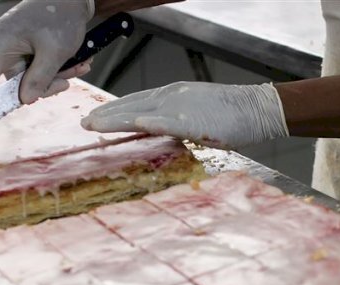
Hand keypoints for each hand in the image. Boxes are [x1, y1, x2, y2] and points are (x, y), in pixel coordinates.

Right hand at [0, 0, 94, 113]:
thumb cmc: (62, 16)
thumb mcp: (54, 52)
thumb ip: (39, 79)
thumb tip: (25, 100)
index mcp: (3, 42)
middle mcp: (4, 43)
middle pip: (17, 81)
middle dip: (45, 85)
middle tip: (68, 81)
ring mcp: (15, 43)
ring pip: (32, 75)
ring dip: (56, 76)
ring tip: (78, 66)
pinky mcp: (26, 43)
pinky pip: (38, 65)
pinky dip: (57, 67)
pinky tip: (76, 62)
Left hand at [81, 82, 288, 148]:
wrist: (256, 109)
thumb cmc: (231, 116)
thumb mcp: (197, 115)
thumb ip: (176, 122)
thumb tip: (159, 132)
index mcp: (172, 96)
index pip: (136, 103)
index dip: (114, 110)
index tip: (95, 117)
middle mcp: (171, 98)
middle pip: (132, 107)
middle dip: (106, 116)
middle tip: (83, 123)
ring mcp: (181, 108)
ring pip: (141, 113)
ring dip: (116, 119)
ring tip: (94, 125)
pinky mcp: (194, 121)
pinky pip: (168, 122)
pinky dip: (150, 123)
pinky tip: (135, 126)